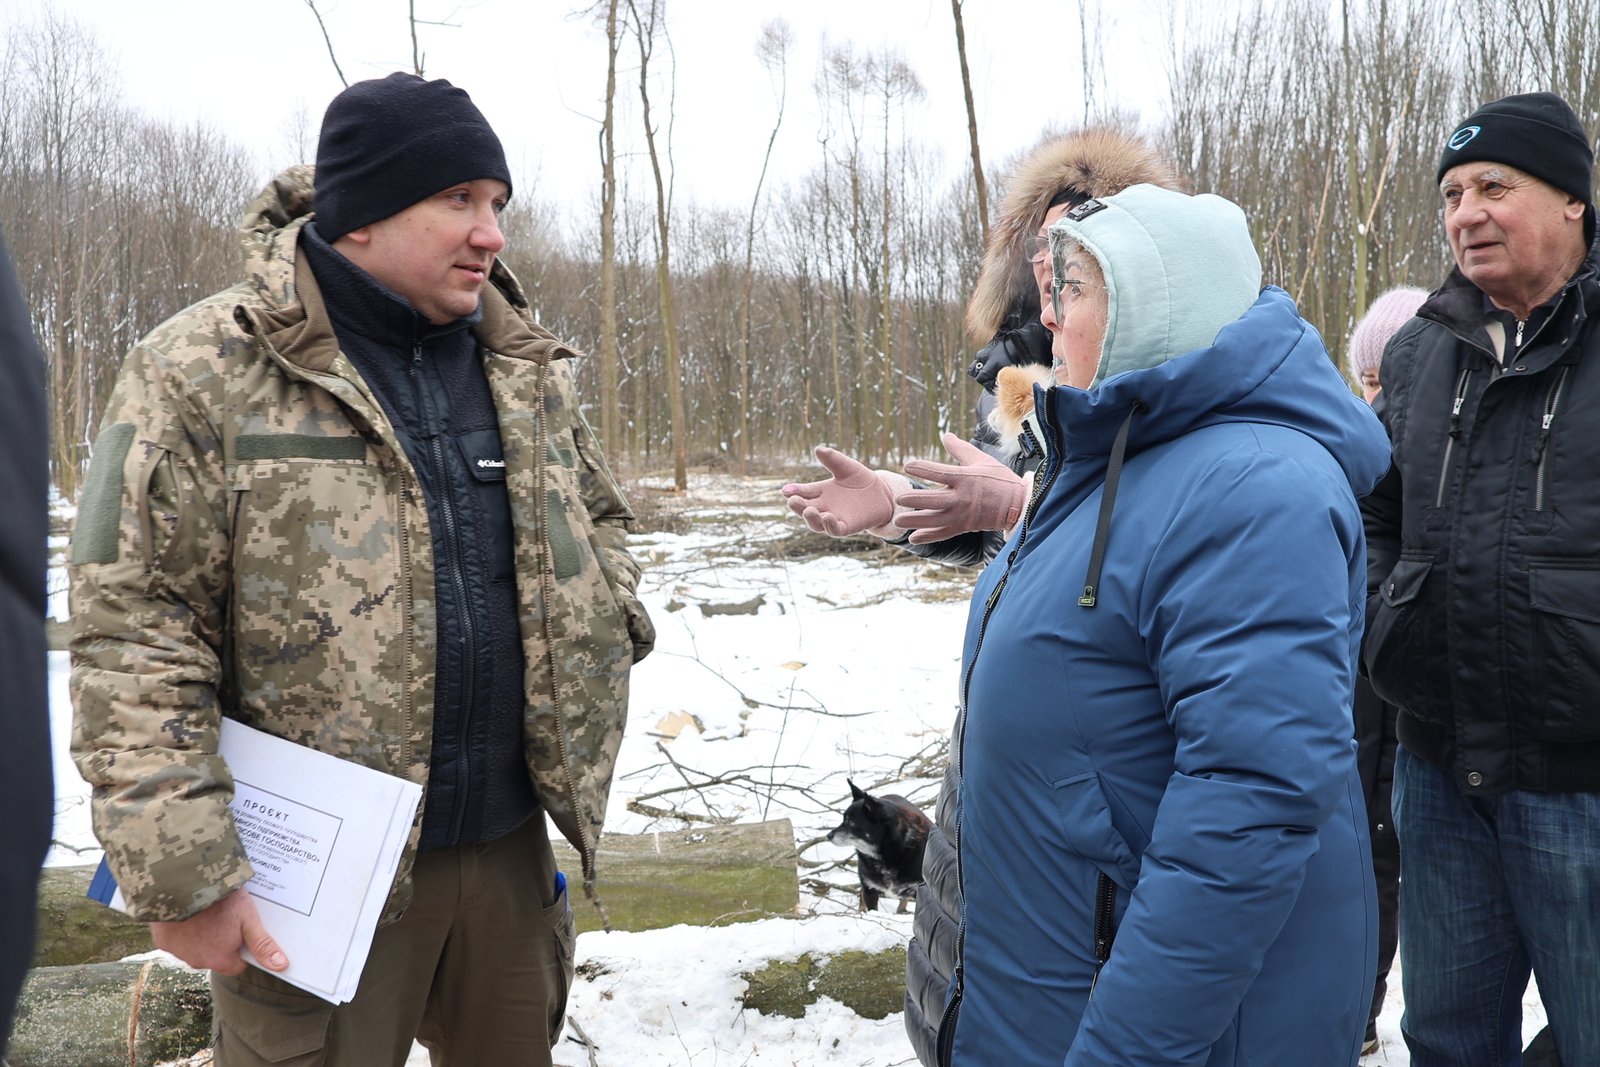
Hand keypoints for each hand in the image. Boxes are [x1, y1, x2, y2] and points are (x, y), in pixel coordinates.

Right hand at [150, 888, 287, 975]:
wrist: (183, 887)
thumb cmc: (220, 902)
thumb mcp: (248, 919)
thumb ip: (262, 944)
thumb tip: (281, 965)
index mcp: (220, 960)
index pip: (237, 964)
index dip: (242, 947)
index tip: (242, 930)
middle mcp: (197, 962)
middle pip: (215, 955)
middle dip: (221, 940)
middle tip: (225, 915)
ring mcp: (177, 952)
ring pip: (195, 947)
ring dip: (200, 934)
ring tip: (207, 911)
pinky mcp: (162, 940)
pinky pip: (176, 938)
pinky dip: (182, 928)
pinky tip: (188, 911)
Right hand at [781, 446, 904, 537]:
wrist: (882, 493)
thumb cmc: (861, 479)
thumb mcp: (847, 467)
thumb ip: (833, 459)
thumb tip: (818, 449)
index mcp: (820, 491)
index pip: (803, 492)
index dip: (794, 491)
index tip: (785, 490)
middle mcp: (824, 506)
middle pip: (805, 509)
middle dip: (797, 506)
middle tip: (792, 501)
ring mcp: (834, 518)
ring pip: (816, 523)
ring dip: (811, 519)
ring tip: (808, 510)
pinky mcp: (847, 527)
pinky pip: (835, 530)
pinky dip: (830, 526)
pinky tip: (827, 517)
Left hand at [896, 433, 1028, 543]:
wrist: (1017, 505)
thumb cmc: (999, 479)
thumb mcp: (981, 460)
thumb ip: (960, 449)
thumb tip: (945, 435)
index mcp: (965, 479)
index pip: (939, 472)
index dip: (922, 468)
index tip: (907, 465)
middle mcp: (961, 498)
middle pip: (933, 500)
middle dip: (914, 500)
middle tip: (898, 499)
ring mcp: (962, 515)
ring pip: (934, 520)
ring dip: (915, 521)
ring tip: (897, 521)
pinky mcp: (963, 527)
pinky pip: (943, 534)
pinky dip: (928, 536)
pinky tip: (913, 538)